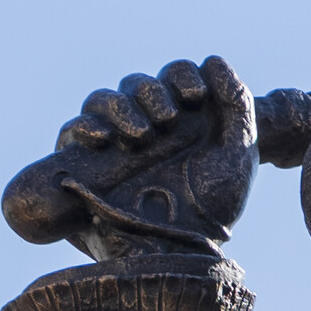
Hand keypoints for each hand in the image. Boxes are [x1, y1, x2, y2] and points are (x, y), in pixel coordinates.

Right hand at [2, 57, 256, 257]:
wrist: (178, 250)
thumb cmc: (211, 207)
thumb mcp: (238, 153)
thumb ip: (236, 102)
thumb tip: (214, 60)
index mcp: (182, 121)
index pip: (173, 77)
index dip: (181, 75)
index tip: (195, 96)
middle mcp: (147, 129)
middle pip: (137, 84)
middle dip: (152, 92)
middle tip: (168, 120)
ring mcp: (115, 146)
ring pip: (103, 99)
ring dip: (122, 107)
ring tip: (142, 136)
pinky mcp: (86, 165)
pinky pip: (73, 130)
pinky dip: (86, 126)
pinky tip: (105, 139)